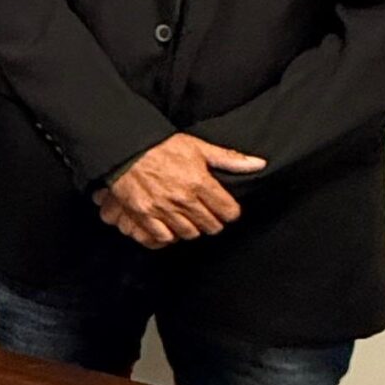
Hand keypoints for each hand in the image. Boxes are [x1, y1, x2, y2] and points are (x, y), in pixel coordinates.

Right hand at [94, 134, 266, 247]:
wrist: (126, 149)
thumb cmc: (162, 147)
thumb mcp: (199, 147)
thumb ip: (229, 158)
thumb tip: (258, 164)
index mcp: (199, 182)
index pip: (229, 212)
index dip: (229, 211)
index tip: (223, 208)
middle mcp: (183, 199)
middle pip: (211, 226)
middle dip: (212, 221)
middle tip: (206, 212)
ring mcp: (163, 209)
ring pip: (190, 233)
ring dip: (192, 228)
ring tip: (188, 218)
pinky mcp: (144, 215)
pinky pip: (164, 237)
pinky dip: (170, 234)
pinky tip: (170, 224)